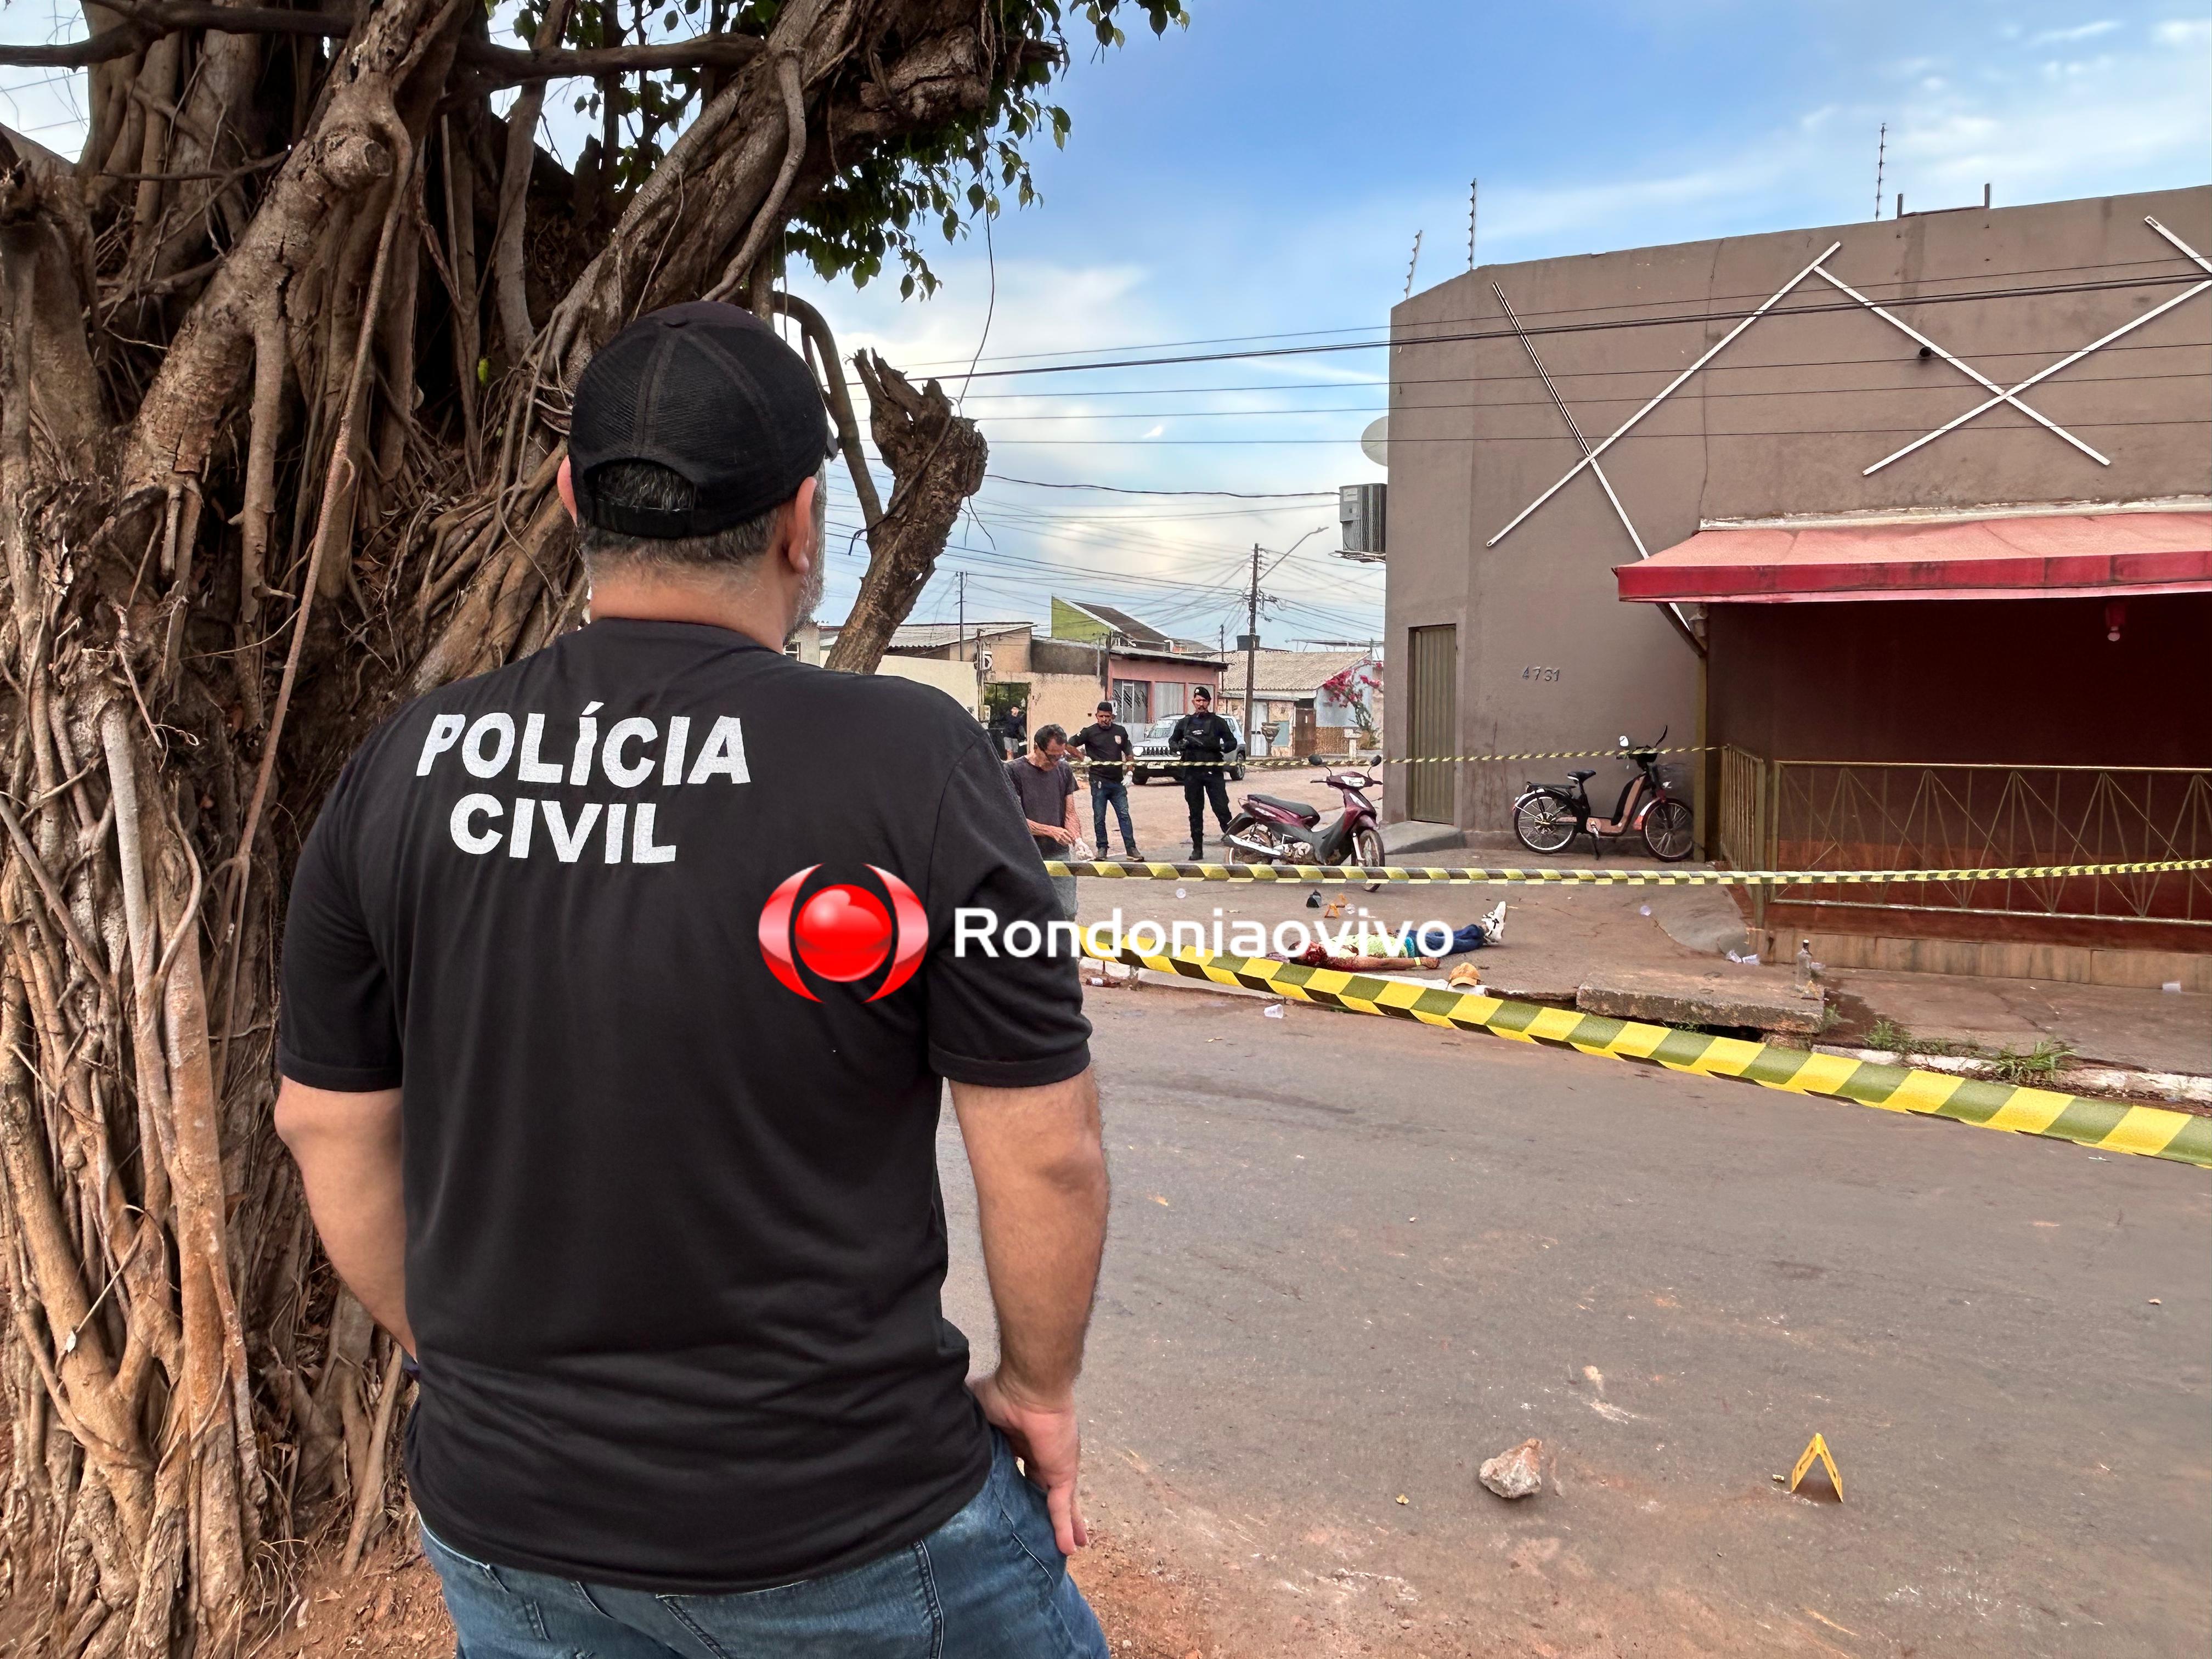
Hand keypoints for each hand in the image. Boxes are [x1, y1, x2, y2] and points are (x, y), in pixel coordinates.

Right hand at [970, 1369, 1087, 1553]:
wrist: (1028, 1386)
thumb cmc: (1000, 1391)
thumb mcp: (974, 1408)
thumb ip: (963, 1421)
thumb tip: (937, 1422)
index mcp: (1016, 1438)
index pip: (1015, 1468)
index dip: (1012, 1486)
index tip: (1006, 1503)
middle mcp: (1037, 1453)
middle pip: (1038, 1488)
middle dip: (1039, 1509)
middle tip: (1038, 1531)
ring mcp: (1052, 1464)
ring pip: (1056, 1502)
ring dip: (1061, 1525)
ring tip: (1065, 1550)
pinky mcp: (1061, 1472)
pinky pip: (1062, 1506)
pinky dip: (1065, 1527)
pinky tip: (1068, 1548)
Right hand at [1049, 826, 1076, 845]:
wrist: (1050, 830)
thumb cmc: (1056, 829)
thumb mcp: (1061, 829)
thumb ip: (1065, 831)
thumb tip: (1070, 835)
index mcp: (1063, 830)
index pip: (1069, 834)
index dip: (1072, 837)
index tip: (1074, 839)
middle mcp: (1062, 833)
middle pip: (1068, 838)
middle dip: (1071, 841)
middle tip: (1072, 842)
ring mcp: (1059, 836)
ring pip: (1065, 841)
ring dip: (1067, 843)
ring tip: (1069, 844)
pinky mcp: (1057, 839)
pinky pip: (1061, 842)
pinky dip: (1063, 844)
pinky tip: (1065, 844)